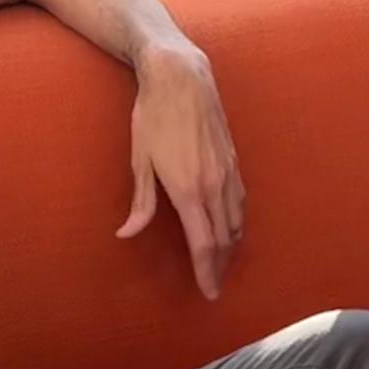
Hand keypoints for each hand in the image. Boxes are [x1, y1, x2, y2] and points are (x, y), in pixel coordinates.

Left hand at [120, 41, 244, 298]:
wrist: (181, 77)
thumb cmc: (153, 116)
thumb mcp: (139, 160)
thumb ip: (141, 202)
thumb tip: (127, 234)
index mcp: (189, 190)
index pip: (203, 244)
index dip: (207, 272)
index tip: (209, 292)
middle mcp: (214, 185)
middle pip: (223, 239)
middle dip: (220, 266)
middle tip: (215, 285)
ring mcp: (228, 172)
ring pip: (236, 221)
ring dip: (231, 246)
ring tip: (223, 263)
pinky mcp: (234, 160)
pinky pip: (241, 201)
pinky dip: (237, 222)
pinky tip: (231, 228)